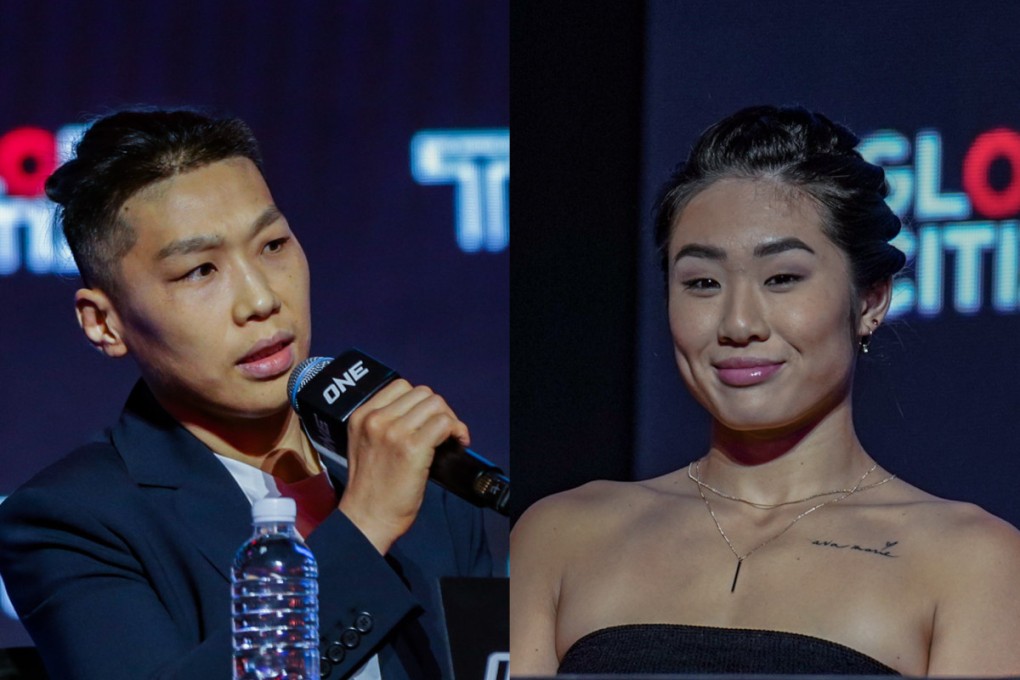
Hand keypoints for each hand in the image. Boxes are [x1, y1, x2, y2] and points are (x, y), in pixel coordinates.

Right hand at [338, 379, 469, 553]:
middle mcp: (376, 419)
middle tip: (445, 431)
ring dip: (450, 419)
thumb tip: (423, 415)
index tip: (428, 419)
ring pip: (436, 405)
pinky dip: (456, 430)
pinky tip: (457, 444)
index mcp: (362, 416)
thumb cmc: (370, 489)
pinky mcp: (412, 448)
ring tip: (452, 438)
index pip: (401, 386)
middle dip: (439, 409)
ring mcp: (394, 432)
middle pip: (422, 393)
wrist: (366, 519)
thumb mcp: (365, 445)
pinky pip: (444, 424)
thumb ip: (385, 424)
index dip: (421, 401)